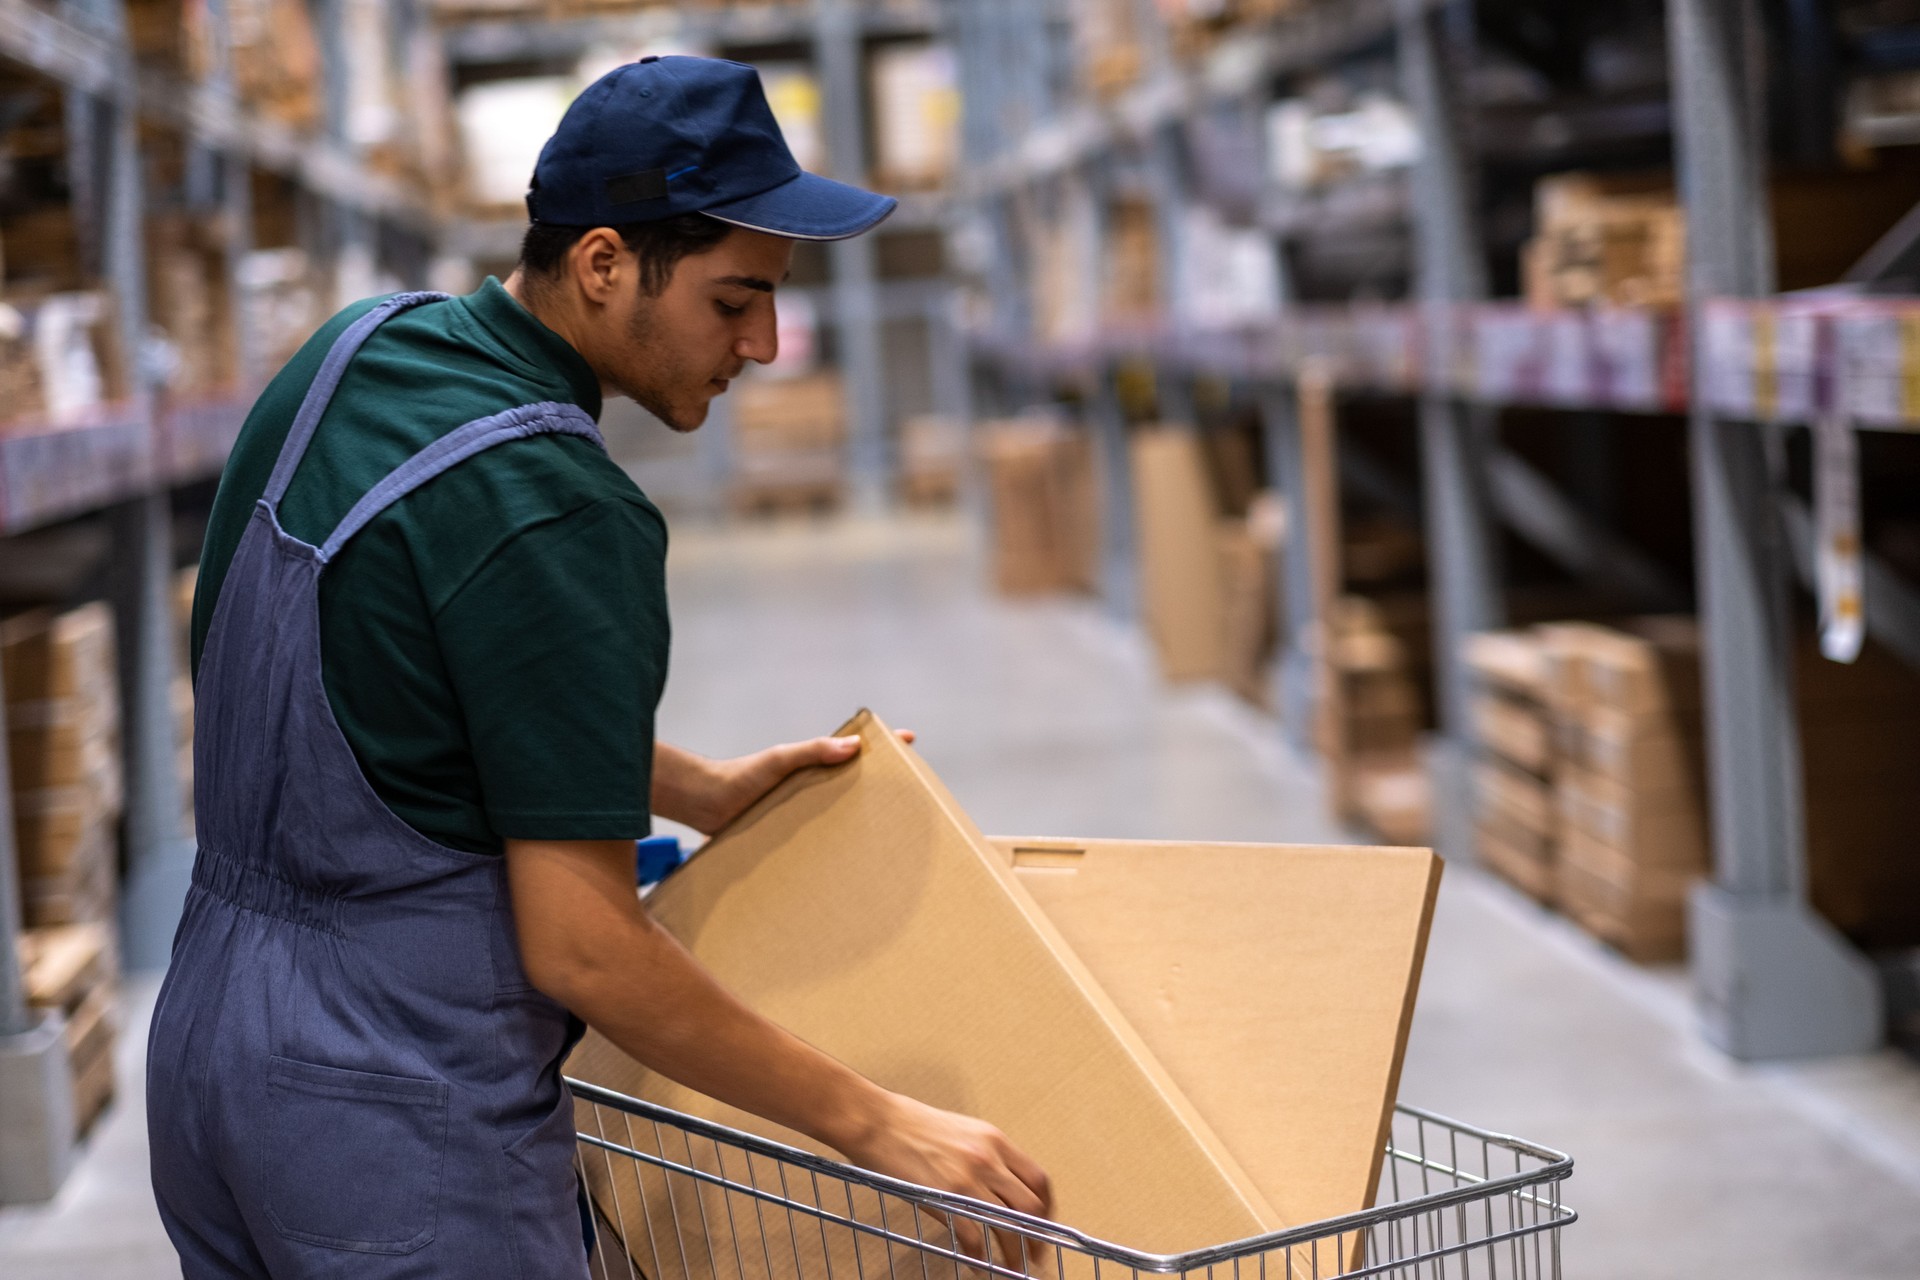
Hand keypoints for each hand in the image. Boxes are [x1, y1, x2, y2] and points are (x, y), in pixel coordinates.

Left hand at [656, 730, 915, 834]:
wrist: (705, 804)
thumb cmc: (740, 776)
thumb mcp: (780, 759)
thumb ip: (812, 751)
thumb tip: (853, 746)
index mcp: (814, 763)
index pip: (855, 750)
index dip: (883, 746)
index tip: (910, 741)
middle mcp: (813, 786)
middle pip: (854, 784)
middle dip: (882, 788)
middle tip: (913, 798)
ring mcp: (803, 812)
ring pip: (839, 815)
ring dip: (861, 824)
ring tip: (892, 838)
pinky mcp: (790, 835)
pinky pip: (818, 841)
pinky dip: (835, 849)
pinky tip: (850, 864)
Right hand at [837, 1091, 1051, 1266]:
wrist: (879, 1123)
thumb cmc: (915, 1126)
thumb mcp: (964, 1132)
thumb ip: (988, 1158)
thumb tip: (1003, 1190)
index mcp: (995, 1141)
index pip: (1038, 1179)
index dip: (1047, 1208)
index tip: (1045, 1226)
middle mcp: (988, 1159)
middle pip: (1030, 1206)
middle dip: (1037, 1237)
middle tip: (1034, 1256)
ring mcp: (968, 1179)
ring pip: (1007, 1225)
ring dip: (1013, 1253)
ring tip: (1010, 1268)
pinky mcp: (945, 1197)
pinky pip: (973, 1236)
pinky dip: (978, 1256)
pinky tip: (975, 1263)